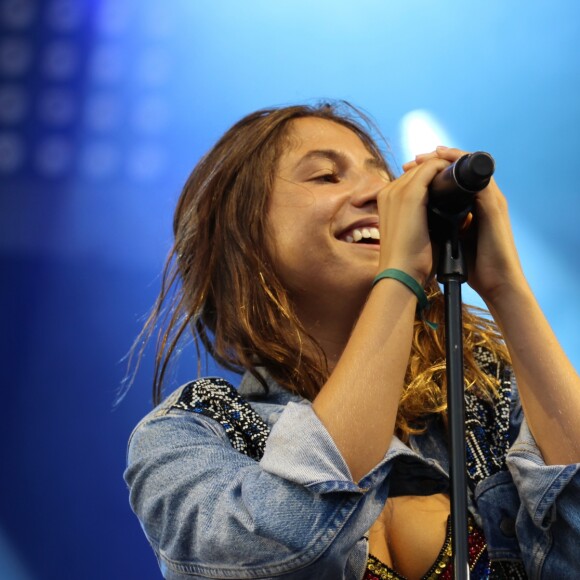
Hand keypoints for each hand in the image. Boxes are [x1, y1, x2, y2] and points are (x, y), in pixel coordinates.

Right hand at [377, 155, 450, 284]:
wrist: (402, 275)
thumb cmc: (410, 262)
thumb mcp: (416, 234)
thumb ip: (426, 219)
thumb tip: (447, 214)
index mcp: (387, 202)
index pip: (411, 180)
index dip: (432, 177)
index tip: (452, 182)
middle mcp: (388, 192)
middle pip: (418, 170)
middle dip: (440, 169)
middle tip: (463, 174)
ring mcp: (397, 191)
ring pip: (426, 166)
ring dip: (447, 166)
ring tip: (466, 172)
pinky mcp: (410, 194)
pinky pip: (431, 168)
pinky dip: (448, 168)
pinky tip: (463, 174)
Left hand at [404, 147, 526, 304]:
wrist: (495, 283)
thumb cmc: (474, 266)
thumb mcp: (450, 240)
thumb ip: (440, 226)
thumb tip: (417, 221)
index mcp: (472, 207)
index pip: (453, 181)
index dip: (433, 171)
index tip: (410, 168)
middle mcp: (483, 200)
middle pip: (461, 170)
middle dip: (437, 160)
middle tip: (415, 158)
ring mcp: (491, 201)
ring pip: (471, 168)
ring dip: (449, 158)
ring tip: (427, 155)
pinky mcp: (494, 206)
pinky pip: (479, 178)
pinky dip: (462, 166)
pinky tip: (446, 163)